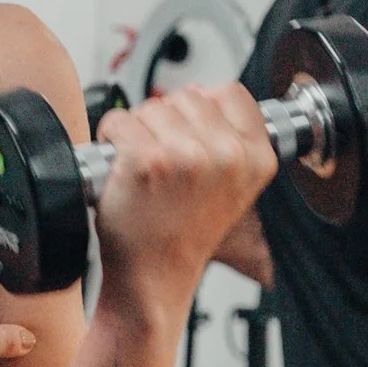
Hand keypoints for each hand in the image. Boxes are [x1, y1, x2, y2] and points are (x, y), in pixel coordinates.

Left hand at [93, 83, 278, 306]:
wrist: (155, 275)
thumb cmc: (184, 232)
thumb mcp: (231, 184)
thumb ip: (226, 136)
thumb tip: (199, 92)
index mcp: (256, 157)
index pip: (230, 93)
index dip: (203, 108)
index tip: (191, 135)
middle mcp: (227, 155)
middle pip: (187, 96)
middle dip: (167, 122)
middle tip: (164, 163)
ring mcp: (187, 156)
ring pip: (151, 107)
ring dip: (139, 131)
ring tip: (146, 169)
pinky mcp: (146, 160)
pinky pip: (119, 121)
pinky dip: (111, 138)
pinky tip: (123, 168)